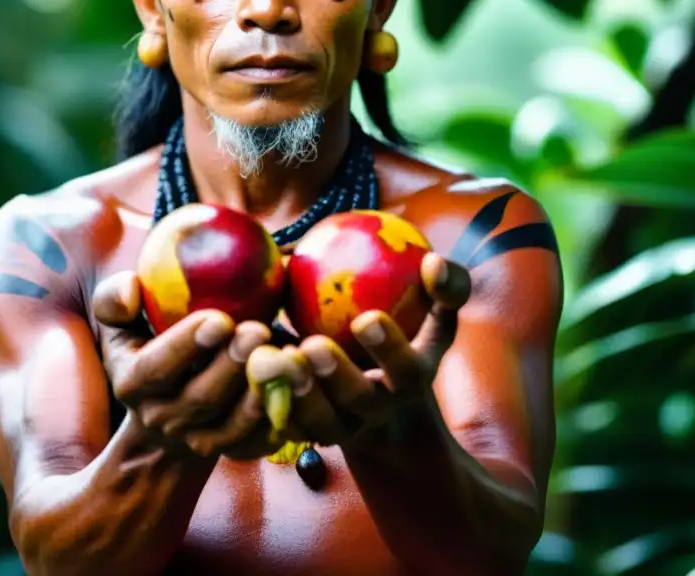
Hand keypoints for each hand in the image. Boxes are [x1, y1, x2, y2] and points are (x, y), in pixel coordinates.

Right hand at [91, 271, 277, 459]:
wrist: (167, 412)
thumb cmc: (148, 348)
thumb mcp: (122, 322)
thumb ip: (115, 300)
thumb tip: (132, 289)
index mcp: (132, 384)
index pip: (155, 369)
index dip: (185, 346)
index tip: (219, 319)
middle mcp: (163, 419)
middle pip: (200, 399)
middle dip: (231, 365)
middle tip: (258, 331)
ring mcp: (199, 441)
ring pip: (232, 425)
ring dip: (260, 392)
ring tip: (284, 355)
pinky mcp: (234, 450)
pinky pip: (259, 440)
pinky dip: (280, 417)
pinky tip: (298, 385)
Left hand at [246, 253, 470, 446]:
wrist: (387, 404)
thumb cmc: (409, 337)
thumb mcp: (435, 315)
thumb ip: (445, 288)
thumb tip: (431, 261)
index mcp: (410, 379)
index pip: (407, 369)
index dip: (389, 348)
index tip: (366, 319)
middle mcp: (378, 408)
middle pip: (359, 400)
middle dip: (337, 376)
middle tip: (312, 346)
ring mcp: (344, 427)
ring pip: (319, 421)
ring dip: (297, 392)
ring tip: (275, 358)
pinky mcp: (310, 434)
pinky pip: (288, 424)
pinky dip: (269, 401)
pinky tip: (249, 367)